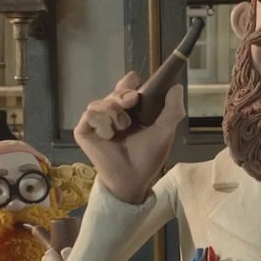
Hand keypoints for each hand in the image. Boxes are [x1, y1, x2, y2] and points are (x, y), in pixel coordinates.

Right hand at [74, 72, 184, 203]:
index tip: (136, 82)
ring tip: (122, 128)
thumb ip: (173, 109)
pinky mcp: (84, 130)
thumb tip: (176, 86)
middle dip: (124, 94)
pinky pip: (90, 114)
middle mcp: (113, 114)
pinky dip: (102, 123)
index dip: (129, 82)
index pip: (127, 87)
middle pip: (115, 92)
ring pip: (101, 102)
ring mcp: (97, 122)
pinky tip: (110, 136)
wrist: (133, 178)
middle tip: (132, 100)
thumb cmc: (147, 157)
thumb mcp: (164, 131)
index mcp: (131, 111)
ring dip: (114, 112)